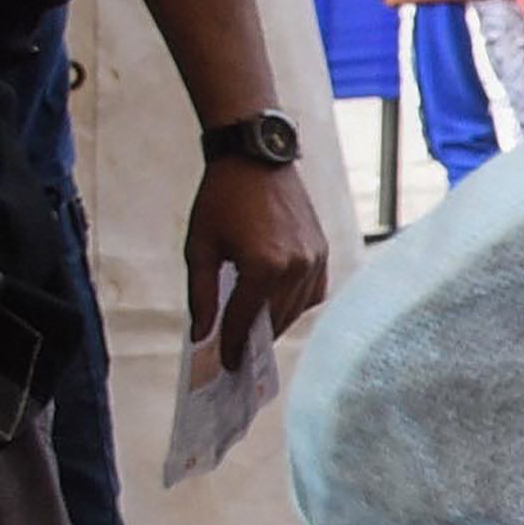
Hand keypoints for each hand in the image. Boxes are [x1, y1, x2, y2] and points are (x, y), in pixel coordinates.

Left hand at [185, 148, 329, 360]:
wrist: (255, 158)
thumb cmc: (220, 199)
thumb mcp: (200, 247)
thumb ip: (202, 295)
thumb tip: (203, 334)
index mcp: (263, 267)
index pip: (246, 321)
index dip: (233, 346)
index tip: (225, 366)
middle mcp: (296, 268)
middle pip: (274, 320)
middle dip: (254, 338)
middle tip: (237, 353)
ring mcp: (315, 261)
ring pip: (296, 310)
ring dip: (275, 322)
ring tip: (254, 330)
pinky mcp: (323, 252)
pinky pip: (313, 293)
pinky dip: (295, 304)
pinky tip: (277, 303)